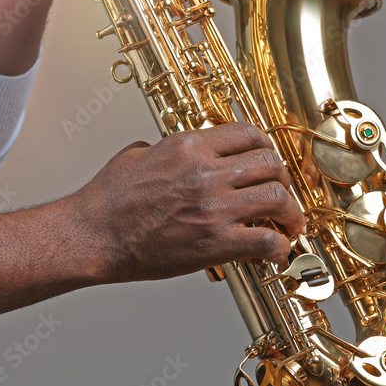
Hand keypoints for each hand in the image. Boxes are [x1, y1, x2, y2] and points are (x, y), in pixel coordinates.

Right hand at [71, 122, 305, 283]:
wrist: (95, 235)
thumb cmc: (108, 200)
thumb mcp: (136, 155)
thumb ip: (162, 147)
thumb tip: (168, 148)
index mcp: (189, 146)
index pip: (249, 134)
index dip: (267, 148)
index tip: (269, 162)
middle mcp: (206, 172)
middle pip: (271, 164)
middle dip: (283, 180)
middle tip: (282, 195)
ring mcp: (214, 207)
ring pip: (277, 198)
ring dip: (290, 213)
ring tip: (290, 224)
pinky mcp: (215, 242)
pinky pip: (266, 239)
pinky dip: (280, 246)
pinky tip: (277, 251)